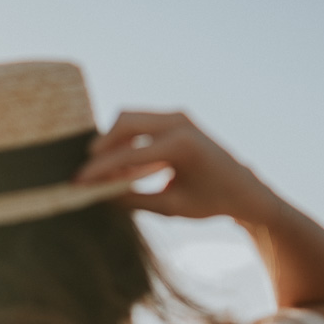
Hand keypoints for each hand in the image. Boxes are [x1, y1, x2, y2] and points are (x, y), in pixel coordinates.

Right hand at [75, 111, 279, 225]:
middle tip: (87, 171)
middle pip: (124, 122)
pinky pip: (141, 123)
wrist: (244, 189)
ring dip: (113, 142)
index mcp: (181, 145)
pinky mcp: (177, 119)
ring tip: (108, 173)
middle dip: (102, 146)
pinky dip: (127, 141)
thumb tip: (98, 194)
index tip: (79, 181)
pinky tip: (124, 168)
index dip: (100, 169)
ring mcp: (179, 117)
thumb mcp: (170, 207)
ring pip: (130, 119)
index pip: (129, 154)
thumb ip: (133, 199)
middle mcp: (180, 123)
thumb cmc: (212, 201)